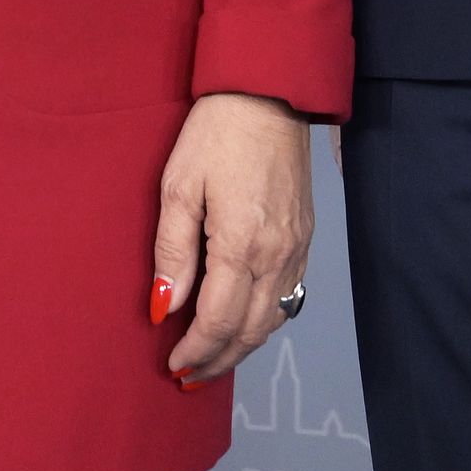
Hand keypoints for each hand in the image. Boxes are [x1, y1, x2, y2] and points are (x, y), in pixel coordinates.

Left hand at [151, 92, 313, 385]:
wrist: (268, 95)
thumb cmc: (215, 134)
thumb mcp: (178, 187)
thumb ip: (173, 252)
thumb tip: (164, 307)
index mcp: (242, 244)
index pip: (218, 321)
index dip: (195, 351)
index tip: (173, 364)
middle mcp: (277, 255)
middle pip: (249, 331)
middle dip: (218, 361)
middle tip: (189, 376)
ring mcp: (297, 249)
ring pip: (272, 320)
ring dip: (242, 346)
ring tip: (212, 359)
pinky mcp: (305, 238)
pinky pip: (288, 297)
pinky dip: (263, 321)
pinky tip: (243, 323)